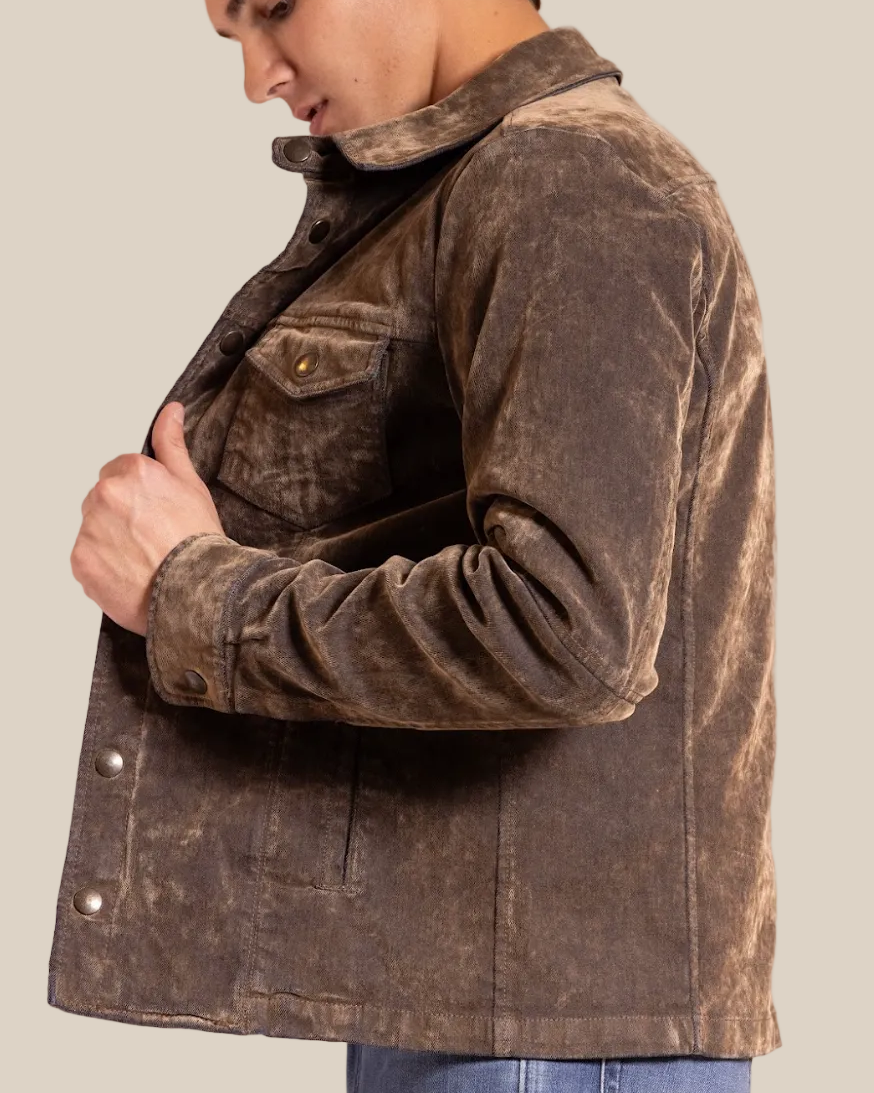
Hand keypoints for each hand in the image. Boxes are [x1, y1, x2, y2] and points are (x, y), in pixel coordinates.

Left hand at [71, 402, 226, 636]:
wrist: (196, 590)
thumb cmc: (199, 540)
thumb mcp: (192, 485)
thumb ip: (172, 444)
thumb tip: (171, 411)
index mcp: (131, 472)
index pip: (120, 473)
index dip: (141, 495)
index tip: (156, 513)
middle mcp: (104, 495)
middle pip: (103, 500)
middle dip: (122, 515)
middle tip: (152, 538)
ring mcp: (89, 529)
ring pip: (94, 529)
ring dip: (111, 541)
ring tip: (142, 559)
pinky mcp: (81, 561)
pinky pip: (87, 559)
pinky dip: (103, 567)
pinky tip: (129, 573)